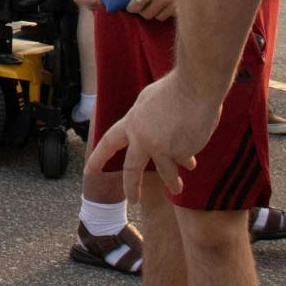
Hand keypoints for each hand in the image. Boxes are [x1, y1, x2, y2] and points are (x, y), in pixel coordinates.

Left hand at [87, 70, 223, 196]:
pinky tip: (193, 162)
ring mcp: (162, 148)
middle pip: (132, 170)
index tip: (89, 171)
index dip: (98, 157)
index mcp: (132, 123)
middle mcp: (143, 139)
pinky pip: (185, 160)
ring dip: (173, 183)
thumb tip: (146, 135)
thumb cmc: (176, 88)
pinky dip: (189, 161)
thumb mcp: (148, 100)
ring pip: (166, 173)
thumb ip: (144, 120)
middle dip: (131, 187)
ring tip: (177, 189)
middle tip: (133, 200)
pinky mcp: (182, 153)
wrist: (196, 86)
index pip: (109, 143)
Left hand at [127, 0, 176, 19]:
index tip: (131, 6)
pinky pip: (172, 15)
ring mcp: (174, 6)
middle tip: (146, 4)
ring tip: (160, 3)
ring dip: (157, 11)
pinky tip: (170, 3)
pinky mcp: (184, 8)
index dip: (131, 7)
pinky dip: (169, 11)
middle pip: (147, 15)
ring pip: (160, 17)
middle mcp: (162, 0)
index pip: (136, 6)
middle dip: (144, 10)